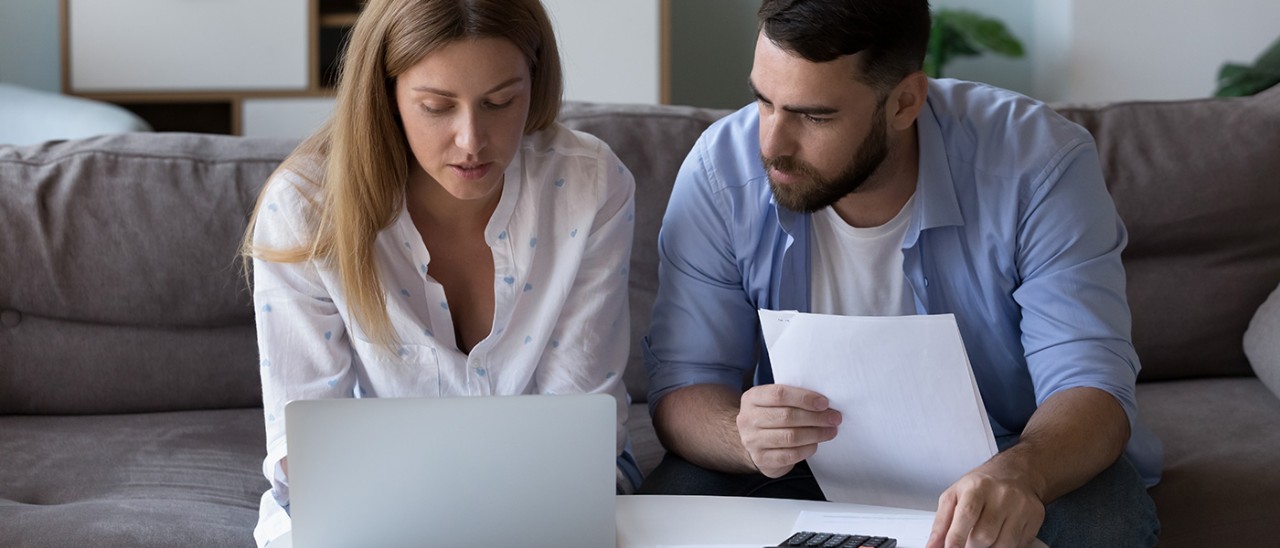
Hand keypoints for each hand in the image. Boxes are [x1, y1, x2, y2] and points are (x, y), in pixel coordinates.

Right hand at [736, 384, 840, 476]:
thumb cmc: (770, 417)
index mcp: (752, 398)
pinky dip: (807, 449)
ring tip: (830, 431)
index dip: (804, 398)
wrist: (753, 441)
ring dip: (816, 433)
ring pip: (791, 437)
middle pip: (787, 416)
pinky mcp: (762, 459)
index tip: (824, 403)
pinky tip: (816, 443)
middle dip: (816, 417)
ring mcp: (753, 441)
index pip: (779, 394)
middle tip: (834, 418)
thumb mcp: (773, 402)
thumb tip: (824, 402)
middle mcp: (748, 419)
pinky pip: (791, 455)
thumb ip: (792, 398)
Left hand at [926, 461, 1044, 547]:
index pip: (966, 516)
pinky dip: (1005, 546)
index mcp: (977, 487)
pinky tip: (1000, 534)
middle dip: (971, 546)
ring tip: (982, 538)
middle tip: (967, 542)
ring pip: (1002, 544)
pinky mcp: (1035, 516)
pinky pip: (1018, 543)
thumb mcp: (954, 496)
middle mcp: (1001, 494)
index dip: (956, 539)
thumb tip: (932, 547)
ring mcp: (1021, 505)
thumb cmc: (980, 486)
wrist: (1014, 473)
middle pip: (984, 535)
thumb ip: (941, 523)